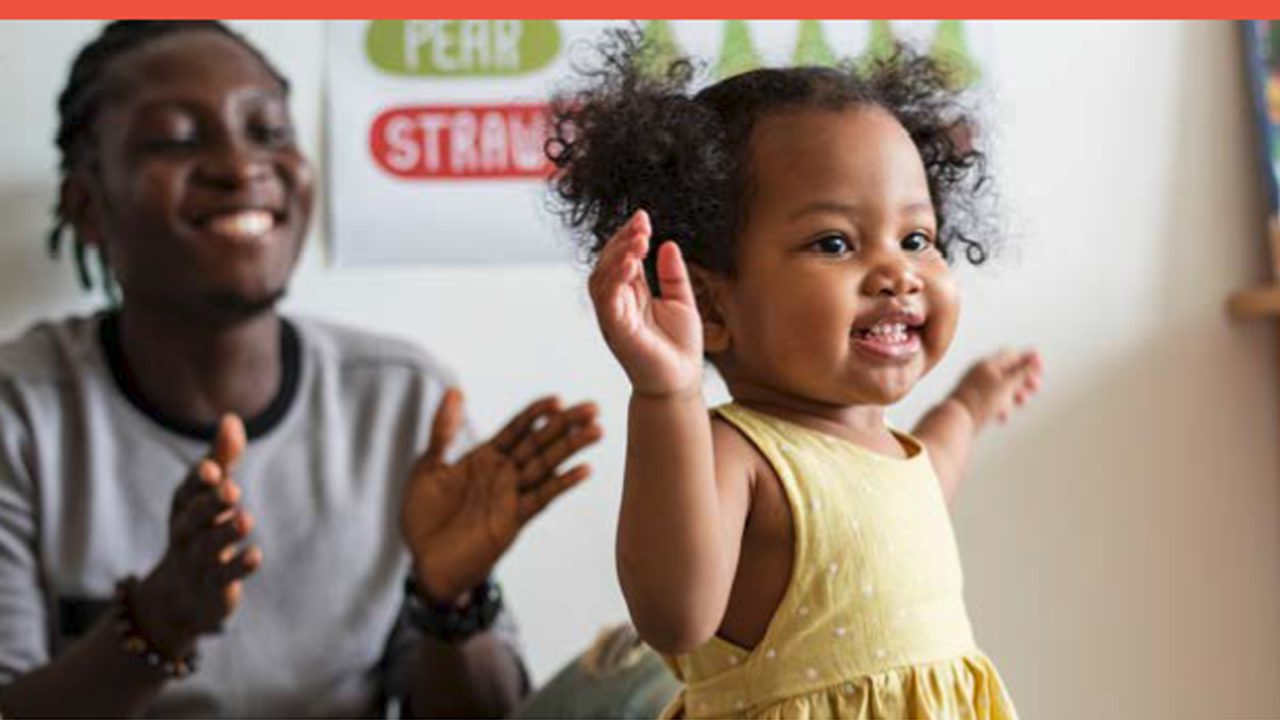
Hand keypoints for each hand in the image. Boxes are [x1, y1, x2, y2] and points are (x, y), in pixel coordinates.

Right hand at [135, 415, 261, 656]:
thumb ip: (222, 458)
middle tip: (232, 489)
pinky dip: (239, 566)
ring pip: (209, 547)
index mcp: (185, 506)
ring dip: (226, 533)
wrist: (179, 596)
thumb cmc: (200, 529)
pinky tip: (255, 555)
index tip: (214, 469)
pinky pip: (225, 577)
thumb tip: (231, 418)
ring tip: (246, 519)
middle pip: (195, 517)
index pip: (189, 490)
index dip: (200, 480)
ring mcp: (198, 561)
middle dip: (211, 503)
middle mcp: (187, 532)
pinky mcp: (214, 587)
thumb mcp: (207, 493)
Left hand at [402, 389, 602, 602]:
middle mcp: (504, 473)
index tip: (557, 399)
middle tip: (593, 407)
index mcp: (485, 457)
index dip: (536, 414)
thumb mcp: (428, 467)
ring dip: (571, 448)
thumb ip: (443, 431)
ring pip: (546, 465)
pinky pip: (541, 497)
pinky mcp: (514, 519)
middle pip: (539, 442)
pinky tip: (583, 470)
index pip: (517, 429)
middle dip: (565, 425)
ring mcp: (511, 495)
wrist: (426, 563)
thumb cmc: (424, 517)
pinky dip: (562, 483)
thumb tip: (455, 391)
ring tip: (596, 430)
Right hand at [589, 209, 703, 396]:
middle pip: (607, 264)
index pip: (622, 258)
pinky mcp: (617, 331)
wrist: (681, 381)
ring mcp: (614, 317)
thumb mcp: (681, 301)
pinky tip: (631, 264)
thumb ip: (673, 274)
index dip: (629, 236)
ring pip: (601, 279)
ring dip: (617, 256)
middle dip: (621, 241)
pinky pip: (607, 300)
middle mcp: (618, 304)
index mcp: (631, 295)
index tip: (643, 216)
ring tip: (638, 241)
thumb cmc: (679, 347)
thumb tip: (667, 244)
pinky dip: (615, 279)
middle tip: (641, 226)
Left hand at [950, 349, 1043, 427]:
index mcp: (987, 364)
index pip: (1012, 355)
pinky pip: (992, 400)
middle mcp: (980, 372)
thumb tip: (1035, 357)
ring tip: (1022, 402)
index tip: (1041, 368)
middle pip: (1008, 371)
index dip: (1028, 360)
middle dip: (1024, 379)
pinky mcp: (974, 402)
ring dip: (1015, 394)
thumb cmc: (979, 402)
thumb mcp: (1007, 385)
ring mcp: (976, 387)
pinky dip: (1002, 405)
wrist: (956, 420)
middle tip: (1035, 388)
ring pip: (1002, 387)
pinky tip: (1002, 416)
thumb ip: (1022, 371)